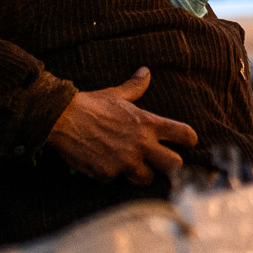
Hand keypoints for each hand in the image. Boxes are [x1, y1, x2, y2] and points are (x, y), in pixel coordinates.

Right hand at [45, 68, 196, 183]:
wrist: (62, 119)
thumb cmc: (90, 104)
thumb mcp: (116, 94)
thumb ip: (135, 86)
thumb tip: (146, 71)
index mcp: (148, 123)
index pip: (184, 135)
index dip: (190, 140)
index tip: (188, 144)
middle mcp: (141, 144)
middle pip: (174, 165)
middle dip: (170, 165)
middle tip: (162, 163)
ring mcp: (125, 161)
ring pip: (148, 179)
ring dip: (142, 175)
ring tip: (134, 169)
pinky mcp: (107, 174)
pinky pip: (117, 181)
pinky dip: (113, 176)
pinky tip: (105, 167)